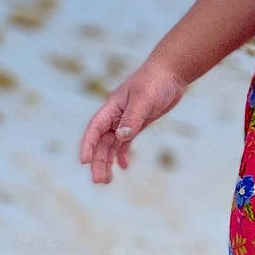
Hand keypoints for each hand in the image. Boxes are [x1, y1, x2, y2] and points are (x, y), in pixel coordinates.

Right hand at [79, 59, 184, 182]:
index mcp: (111, 108)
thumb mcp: (145, 99)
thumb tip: (121, 137)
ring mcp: (125, 120)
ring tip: (106, 181)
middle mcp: (115, 115)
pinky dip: (122, 154)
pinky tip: (124, 166)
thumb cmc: (155, 82)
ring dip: (107, 161)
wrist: (171, 73)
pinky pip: (125, 142)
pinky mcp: (136, 123)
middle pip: (101, 141)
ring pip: (111, 145)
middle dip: (98, 161)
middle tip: (99, 181)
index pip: (95, 129)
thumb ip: (133, 118)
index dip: (88, 145)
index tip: (84, 162)